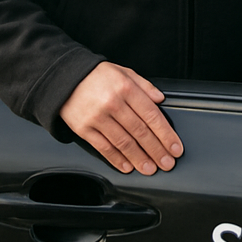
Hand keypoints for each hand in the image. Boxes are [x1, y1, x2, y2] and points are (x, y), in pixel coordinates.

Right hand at [59, 61, 183, 174]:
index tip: (175, 147)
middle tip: (168, 164)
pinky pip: (104, 148)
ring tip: (151, 169)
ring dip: (139, 159)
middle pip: (140, 132)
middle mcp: (113, 104)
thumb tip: (160, 99)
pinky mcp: (84, 130)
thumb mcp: (125, 72)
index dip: (166, 134)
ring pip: (123, 143)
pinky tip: (128, 167)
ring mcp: (98, 118)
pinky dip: (117, 159)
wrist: (65, 79)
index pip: (151, 115)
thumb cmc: (98, 76)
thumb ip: (145, 86)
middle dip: (157, 150)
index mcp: (127, 89)